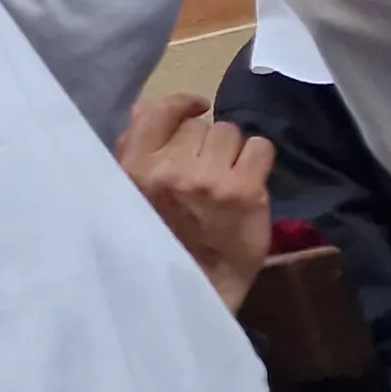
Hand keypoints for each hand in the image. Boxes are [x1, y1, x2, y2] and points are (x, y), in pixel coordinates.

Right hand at [118, 96, 274, 312]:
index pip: (156, 112)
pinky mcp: (244, 191)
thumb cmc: (162, 240)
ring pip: (230, 133)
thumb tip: (148, 109)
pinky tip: (248, 183)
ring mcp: (208, 179)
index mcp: (134, 169)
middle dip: (206, 144)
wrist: (197, 287)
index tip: (196, 109)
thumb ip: (133, 152)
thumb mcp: (130, 195)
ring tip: (227, 180)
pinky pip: (259, 148)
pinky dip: (257, 161)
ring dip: (232, 153)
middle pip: (200, 127)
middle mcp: (168, 169)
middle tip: (207, 172)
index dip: (181, 105)